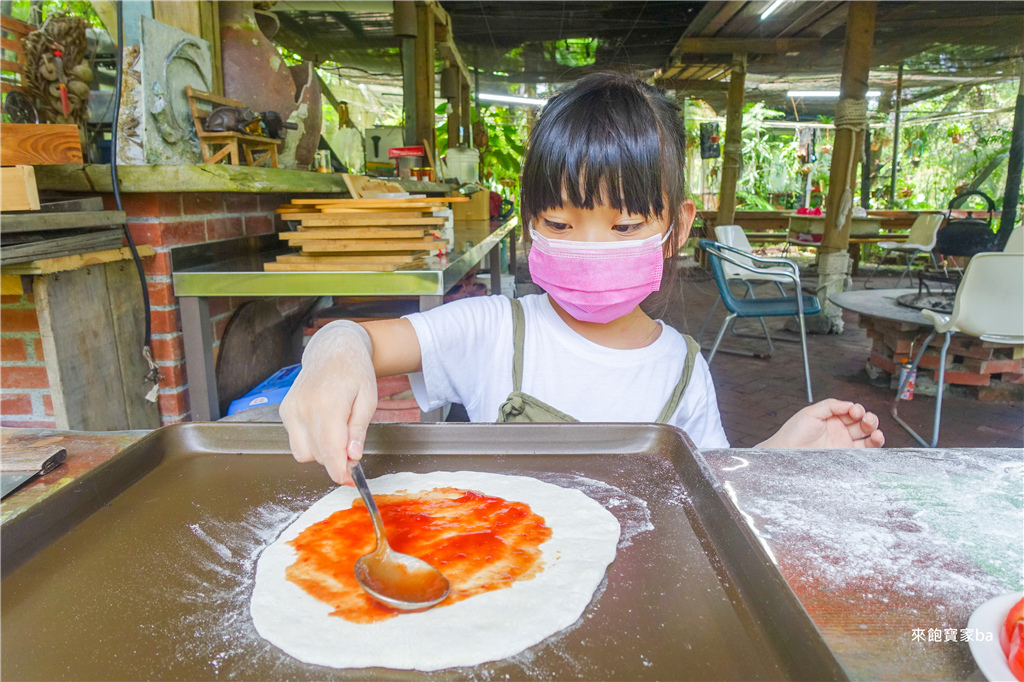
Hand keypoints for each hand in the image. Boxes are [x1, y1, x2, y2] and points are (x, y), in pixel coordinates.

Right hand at [279, 321, 377, 485]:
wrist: (332, 349)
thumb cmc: (355, 371)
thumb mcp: (368, 400)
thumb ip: (358, 430)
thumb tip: (353, 457)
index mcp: (328, 404)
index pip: (331, 451)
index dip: (340, 472)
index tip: (349, 480)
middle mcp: (304, 408)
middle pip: (318, 456)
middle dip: (336, 460)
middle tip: (352, 449)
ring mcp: (291, 409)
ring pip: (304, 453)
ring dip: (322, 452)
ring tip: (337, 433)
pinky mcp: (285, 410)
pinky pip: (296, 442)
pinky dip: (311, 441)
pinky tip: (323, 425)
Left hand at [758, 399, 884, 448]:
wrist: (785, 452)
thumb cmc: (793, 432)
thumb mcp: (810, 412)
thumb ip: (830, 405)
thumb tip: (849, 404)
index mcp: (832, 418)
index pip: (852, 411)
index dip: (857, 410)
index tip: (854, 411)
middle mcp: (840, 430)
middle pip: (862, 423)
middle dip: (868, 418)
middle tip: (864, 418)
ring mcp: (844, 444)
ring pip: (867, 436)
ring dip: (875, 430)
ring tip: (874, 430)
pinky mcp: (846, 456)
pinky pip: (865, 450)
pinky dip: (874, 444)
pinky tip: (876, 438)